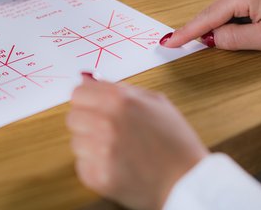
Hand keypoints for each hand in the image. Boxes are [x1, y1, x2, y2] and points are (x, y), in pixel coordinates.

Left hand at [67, 76, 207, 209]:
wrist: (188, 180)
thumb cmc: (175, 141)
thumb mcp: (156, 102)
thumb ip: (121, 89)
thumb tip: (89, 80)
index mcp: (120, 100)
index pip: (78, 93)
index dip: (86, 100)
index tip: (93, 107)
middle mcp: (107, 122)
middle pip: (73, 117)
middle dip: (87, 122)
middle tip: (108, 131)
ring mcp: (101, 151)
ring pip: (76, 142)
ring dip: (91, 146)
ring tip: (117, 150)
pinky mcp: (99, 177)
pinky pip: (82, 165)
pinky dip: (96, 166)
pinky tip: (117, 165)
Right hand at [161, 0, 260, 50]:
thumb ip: (233, 39)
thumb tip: (209, 39)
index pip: (206, 17)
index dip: (187, 33)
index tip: (168, 42)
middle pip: (214, 13)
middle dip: (218, 31)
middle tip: (245, 41)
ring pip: (223, 9)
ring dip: (231, 24)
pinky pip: (232, 3)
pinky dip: (236, 17)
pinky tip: (257, 22)